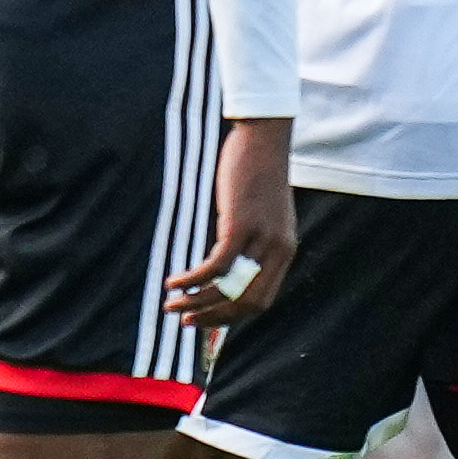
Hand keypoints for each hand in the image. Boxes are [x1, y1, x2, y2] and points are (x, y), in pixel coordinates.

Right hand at [166, 116, 296, 328]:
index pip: (261, 301)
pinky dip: (193, 278)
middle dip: (213, 318)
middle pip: (247, 303)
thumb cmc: (256, 171)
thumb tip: (226, 262)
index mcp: (284, 250)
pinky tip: (174, 280)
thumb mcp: (260, 212)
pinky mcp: (240, 224)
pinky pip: (215, 265)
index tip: (205, 319)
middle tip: (184, 320)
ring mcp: (261, 238)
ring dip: (197, 303)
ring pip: (228, 288)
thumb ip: (251, 238)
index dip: (231, 317)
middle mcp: (278, 250)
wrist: (264, 138)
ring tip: (172, 305)